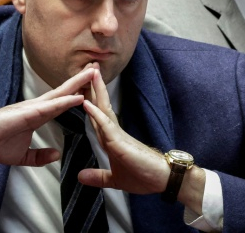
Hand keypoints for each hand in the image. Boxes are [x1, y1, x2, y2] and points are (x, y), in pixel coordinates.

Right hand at [0, 66, 95, 165]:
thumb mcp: (22, 156)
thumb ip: (39, 156)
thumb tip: (56, 155)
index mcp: (37, 115)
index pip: (62, 102)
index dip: (77, 94)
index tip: (91, 86)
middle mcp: (37, 107)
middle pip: (65, 92)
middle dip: (82, 81)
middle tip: (97, 69)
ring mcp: (33, 108)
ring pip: (61, 94)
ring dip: (78, 84)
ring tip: (92, 73)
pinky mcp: (27, 113)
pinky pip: (50, 107)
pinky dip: (65, 101)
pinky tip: (78, 97)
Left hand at [79, 67, 168, 194]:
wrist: (164, 180)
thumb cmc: (144, 176)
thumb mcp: (115, 179)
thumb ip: (98, 176)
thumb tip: (80, 176)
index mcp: (111, 139)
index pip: (97, 114)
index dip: (89, 98)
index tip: (82, 84)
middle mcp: (114, 132)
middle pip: (101, 104)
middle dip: (93, 86)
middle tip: (88, 65)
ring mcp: (118, 135)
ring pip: (103, 109)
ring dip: (96, 90)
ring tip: (90, 72)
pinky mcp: (121, 142)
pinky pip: (106, 126)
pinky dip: (96, 114)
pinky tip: (87, 103)